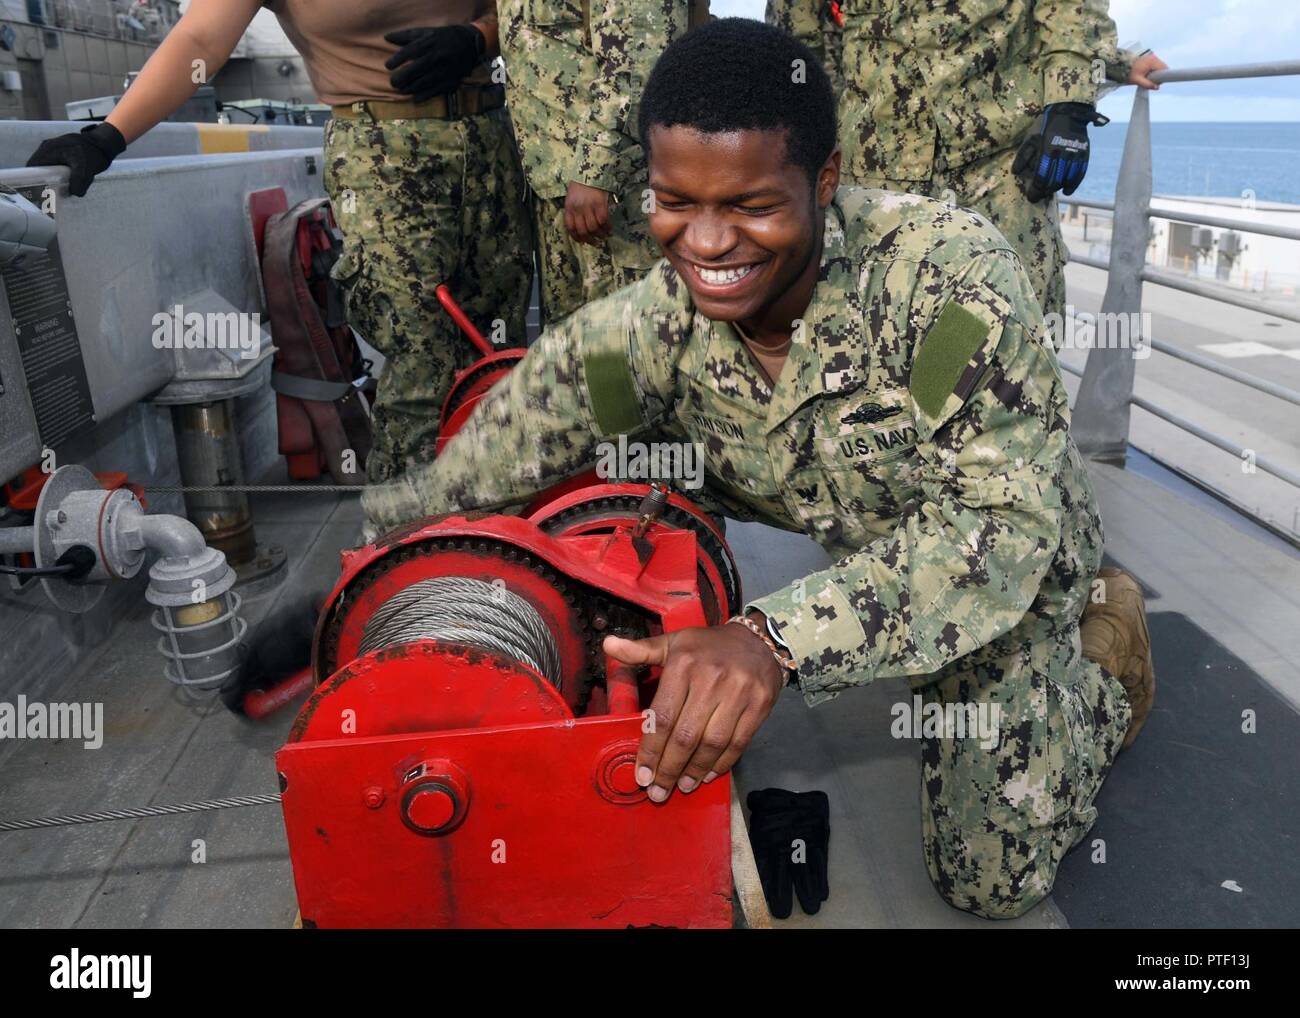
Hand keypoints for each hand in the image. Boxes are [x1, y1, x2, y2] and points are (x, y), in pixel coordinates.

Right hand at [25, 122, 125, 196]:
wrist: (104, 143)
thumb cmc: (94, 153)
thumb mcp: (86, 168)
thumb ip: (79, 181)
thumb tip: (74, 193)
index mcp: (48, 150)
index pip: (32, 166)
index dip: (33, 179)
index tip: (40, 191)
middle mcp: (47, 148)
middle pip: (38, 167)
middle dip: (43, 181)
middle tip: (50, 194)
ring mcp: (53, 149)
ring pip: (46, 167)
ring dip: (51, 178)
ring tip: (59, 189)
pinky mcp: (60, 152)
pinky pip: (54, 165)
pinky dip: (57, 174)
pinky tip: (67, 182)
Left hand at [384, 24, 484, 102]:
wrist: (470, 44)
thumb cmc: (444, 37)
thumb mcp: (427, 32)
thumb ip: (406, 35)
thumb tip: (386, 37)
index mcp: (429, 43)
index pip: (409, 52)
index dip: (397, 60)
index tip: (388, 66)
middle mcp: (436, 57)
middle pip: (415, 69)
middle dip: (401, 78)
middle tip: (393, 82)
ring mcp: (443, 70)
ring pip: (423, 82)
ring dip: (410, 88)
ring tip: (402, 90)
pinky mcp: (450, 81)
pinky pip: (435, 91)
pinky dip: (424, 96)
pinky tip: (415, 98)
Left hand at [564, 181, 612, 244]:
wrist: (590, 170)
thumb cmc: (581, 184)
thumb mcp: (572, 197)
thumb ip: (574, 210)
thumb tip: (581, 226)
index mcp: (569, 207)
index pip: (571, 228)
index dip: (577, 237)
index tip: (582, 241)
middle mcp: (578, 209)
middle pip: (583, 231)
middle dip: (590, 240)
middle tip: (595, 242)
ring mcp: (589, 207)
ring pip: (593, 228)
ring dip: (600, 235)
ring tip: (604, 236)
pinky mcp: (600, 204)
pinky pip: (603, 221)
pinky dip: (607, 227)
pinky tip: (609, 228)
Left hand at [602, 620, 785, 802]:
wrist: (759, 640)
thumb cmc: (708, 646)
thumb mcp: (674, 642)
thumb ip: (640, 650)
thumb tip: (608, 644)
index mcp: (684, 664)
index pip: (662, 716)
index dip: (650, 750)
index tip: (642, 774)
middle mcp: (711, 679)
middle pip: (685, 735)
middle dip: (669, 769)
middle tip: (658, 791)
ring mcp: (738, 693)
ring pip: (712, 743)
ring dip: (694, 770)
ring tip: (682, 786)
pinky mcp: (759, 705)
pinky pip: (738, 742)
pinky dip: (722, 763)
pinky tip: (707, 774)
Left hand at [1012, 101, 1107, 201]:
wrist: (1068, 111)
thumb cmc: (1045, 125)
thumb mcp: (1030, 138)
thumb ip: (1023, 156)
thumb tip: (1015, 173)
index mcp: (1047, 151)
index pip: (1041, 178)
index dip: (1035, 190)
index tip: (1031, 197)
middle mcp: (1062, 155)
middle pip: (1053, 181)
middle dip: (1044, 192)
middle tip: (1038, 196)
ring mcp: (1074, 155)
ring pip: (1065, 179)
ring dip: (1056, 188)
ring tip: (1049, 191)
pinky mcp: (1083, 154)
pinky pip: (1080, 173)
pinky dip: (1073, 184)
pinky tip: (1067, 191)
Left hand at [1128, 51, 1167, 89]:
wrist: (1122, 66)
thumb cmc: (1129, 72)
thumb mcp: (1137, 80)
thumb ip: (1147, 84)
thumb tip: (1156, 87)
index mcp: (1152, 61)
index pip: (1164, 68)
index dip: (1163, 77)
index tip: (1157, 82)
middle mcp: (1153, 58)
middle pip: (1163, 67)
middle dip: (1159, 75)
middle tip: (1150, 80)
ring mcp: (1152, 57)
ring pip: (1160, 67)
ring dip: (1156, 73)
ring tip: (1147, 77)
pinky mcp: (1150, 59)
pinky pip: (1156, 65)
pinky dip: (1153, 70)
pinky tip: (1147, 74)